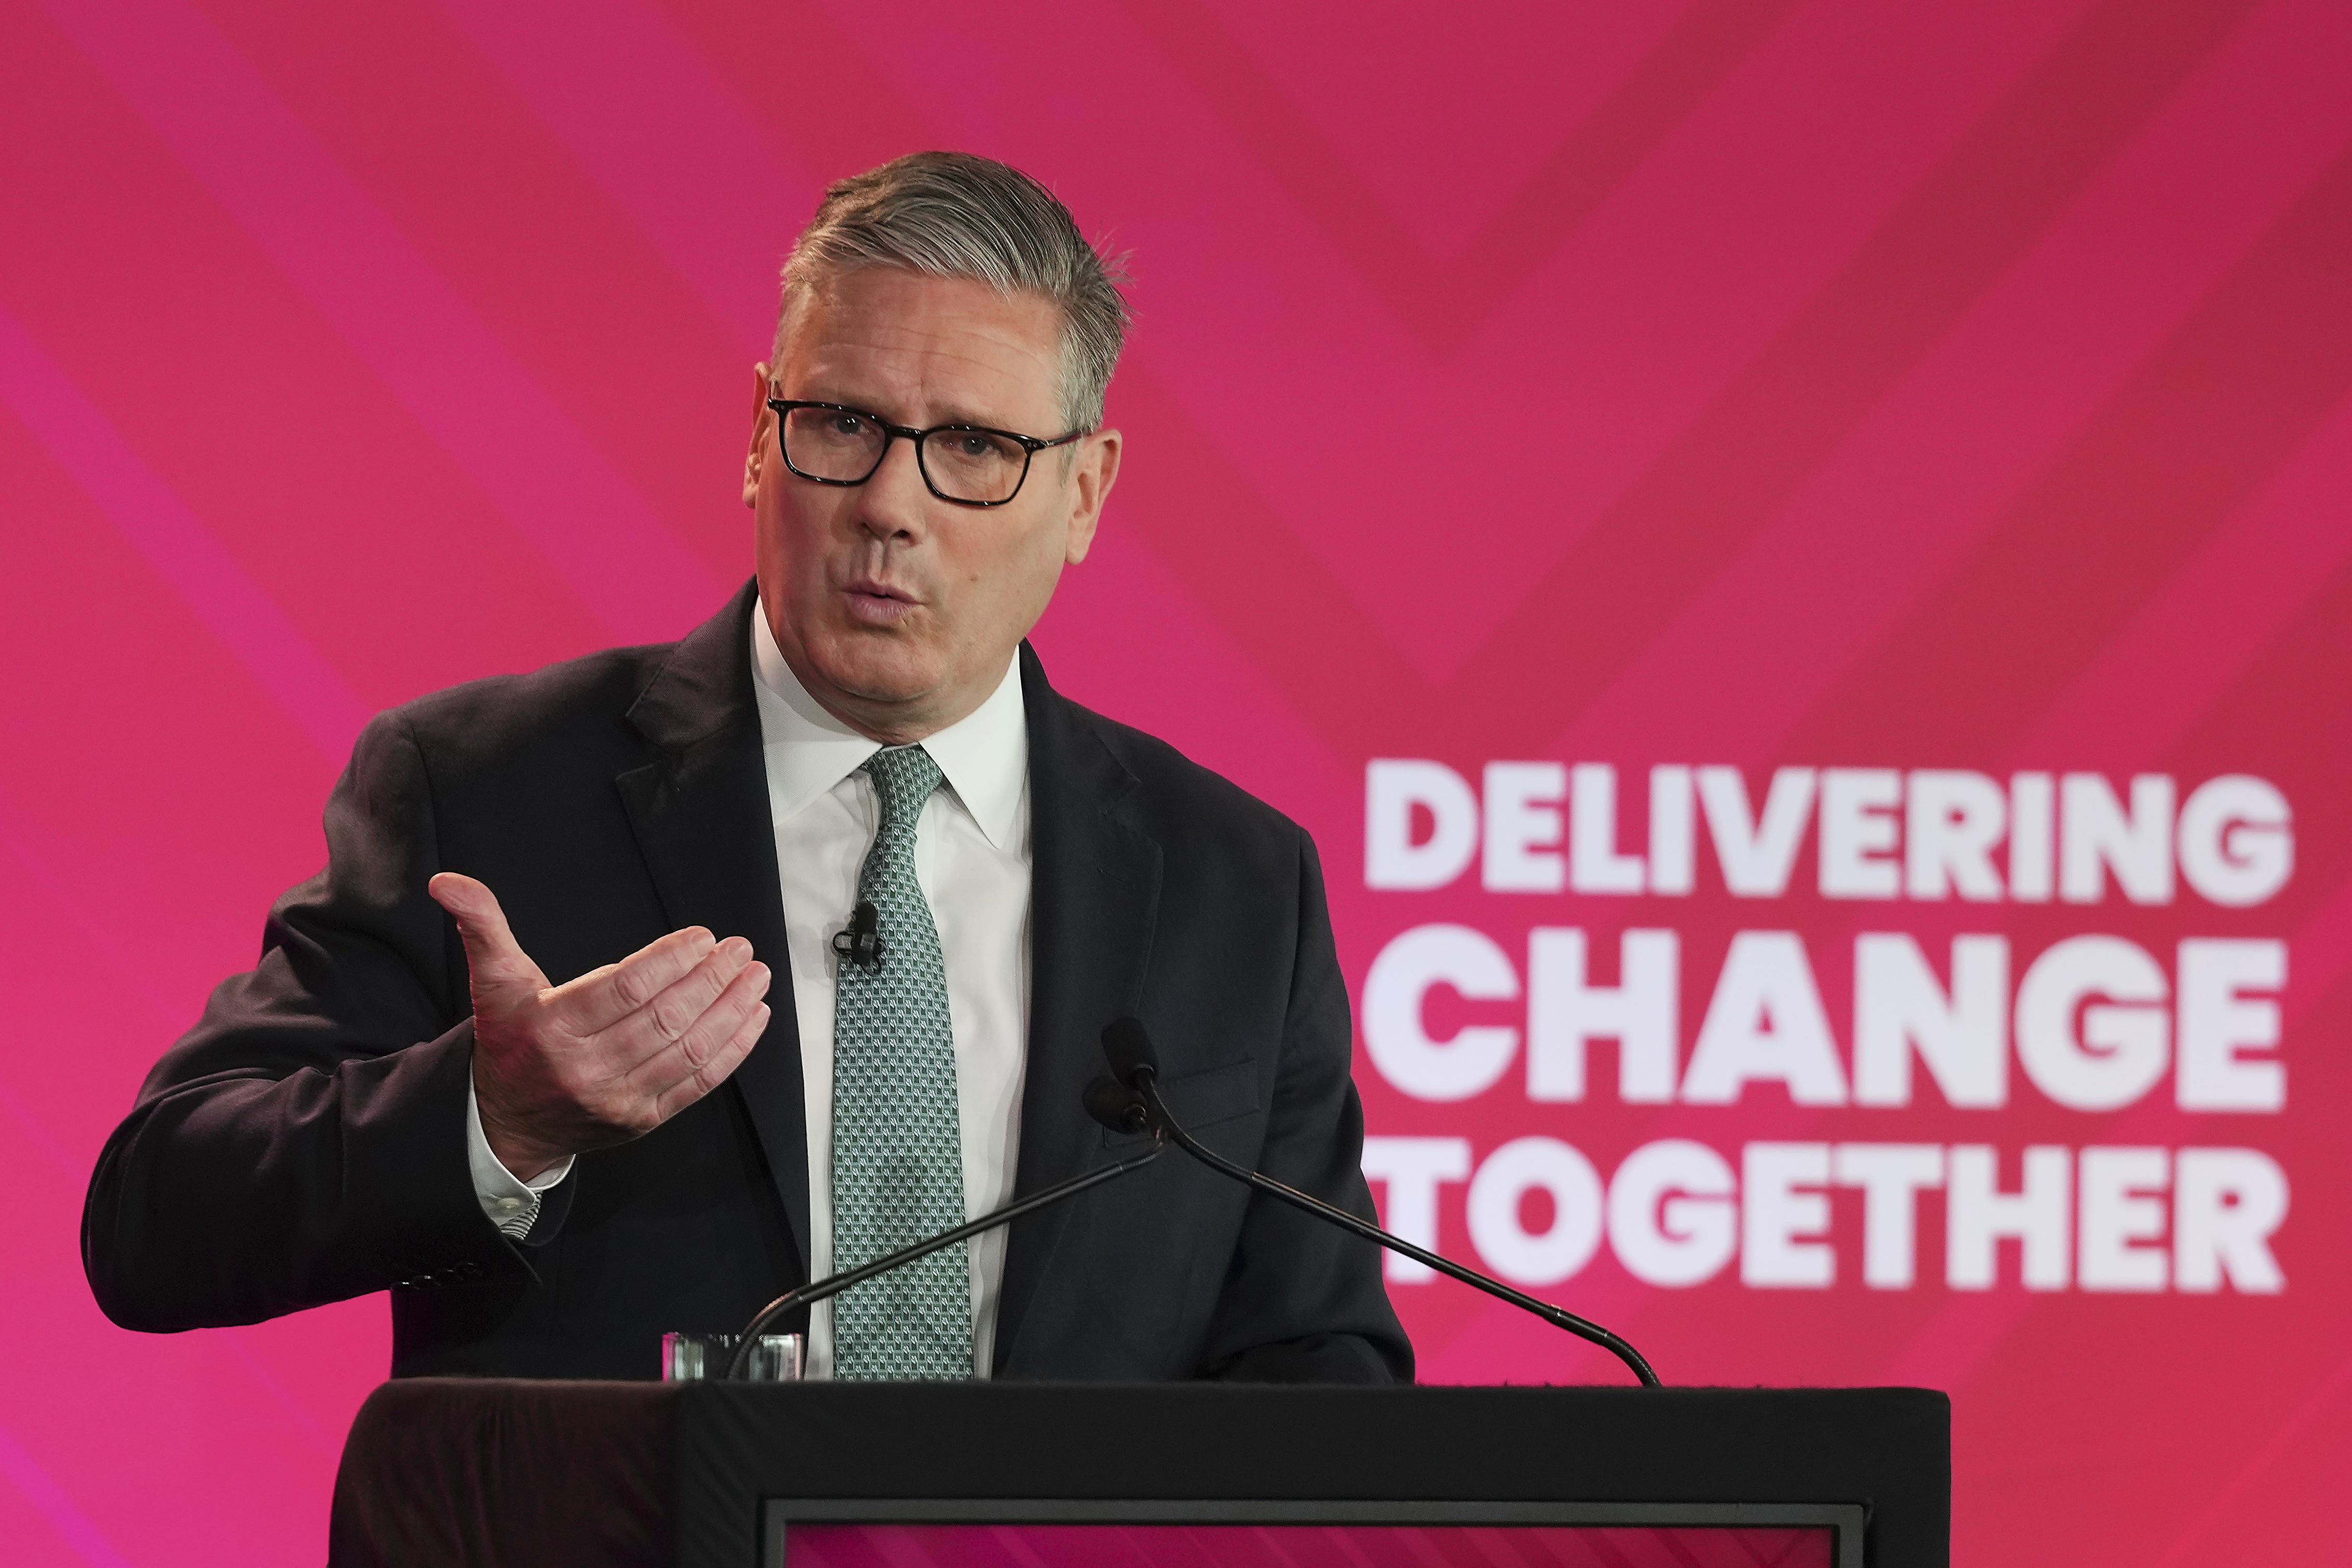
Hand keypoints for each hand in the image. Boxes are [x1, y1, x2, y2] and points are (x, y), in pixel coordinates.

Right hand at [428, 872, 772, 1180]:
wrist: (506, 1124)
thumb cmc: (511, 1042)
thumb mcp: (494, 983)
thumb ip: (482, 927)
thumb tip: (447, 882)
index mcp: (552, 1028)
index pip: (625, 989)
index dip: (670, 960)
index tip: (703, 937)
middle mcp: (586, 1068)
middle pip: (665, 1017)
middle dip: (711, 979)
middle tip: (740, 949)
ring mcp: (618, 1100)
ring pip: (689, 1050)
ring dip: (731, 1009)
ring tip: (755, 976)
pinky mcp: (643, 1121)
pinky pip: (698, 1083)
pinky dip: (733, 1050)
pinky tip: (753, 1017)